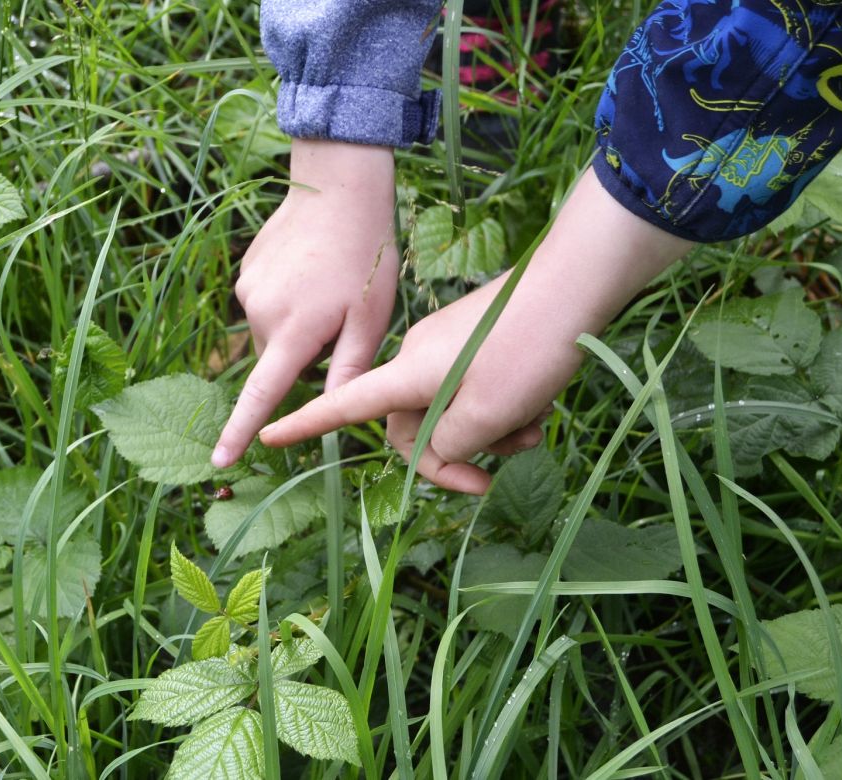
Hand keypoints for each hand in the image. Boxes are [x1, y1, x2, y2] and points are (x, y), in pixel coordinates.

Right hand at [211, 140, 398, 468]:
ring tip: (326, 292)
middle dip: (303, 358)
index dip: (240, 431)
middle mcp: (260, 312)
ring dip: (294, 329)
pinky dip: (285, 304)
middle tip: (340, 322)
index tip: (218, 462)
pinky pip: (265, 306)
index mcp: (294, 330)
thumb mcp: (370, 319)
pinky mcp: (245, 272)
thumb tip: (332, 416)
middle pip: (275, 363)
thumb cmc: (366, 256)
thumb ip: (348, 370)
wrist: (339, 187)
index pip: (262, 394)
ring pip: (270, 335)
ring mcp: (248, 289)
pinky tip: (310, 275)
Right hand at [259, 170, 693, 492]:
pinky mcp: (476, 340)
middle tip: (497, 471)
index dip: (305, 424)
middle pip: (413, 424)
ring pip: (453, 409)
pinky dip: (502, 408)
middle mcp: (418, 359)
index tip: (267, 438)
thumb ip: (450, 445)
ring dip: (488, 433)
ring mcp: (448, 347)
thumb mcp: (485, 414)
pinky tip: (538, 407)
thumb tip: (441, 449)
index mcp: (407, 374)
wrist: (574, 284)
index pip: (343, 405)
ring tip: (532, 430)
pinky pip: (475, 387)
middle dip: (454, 455)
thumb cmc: (523, 349)